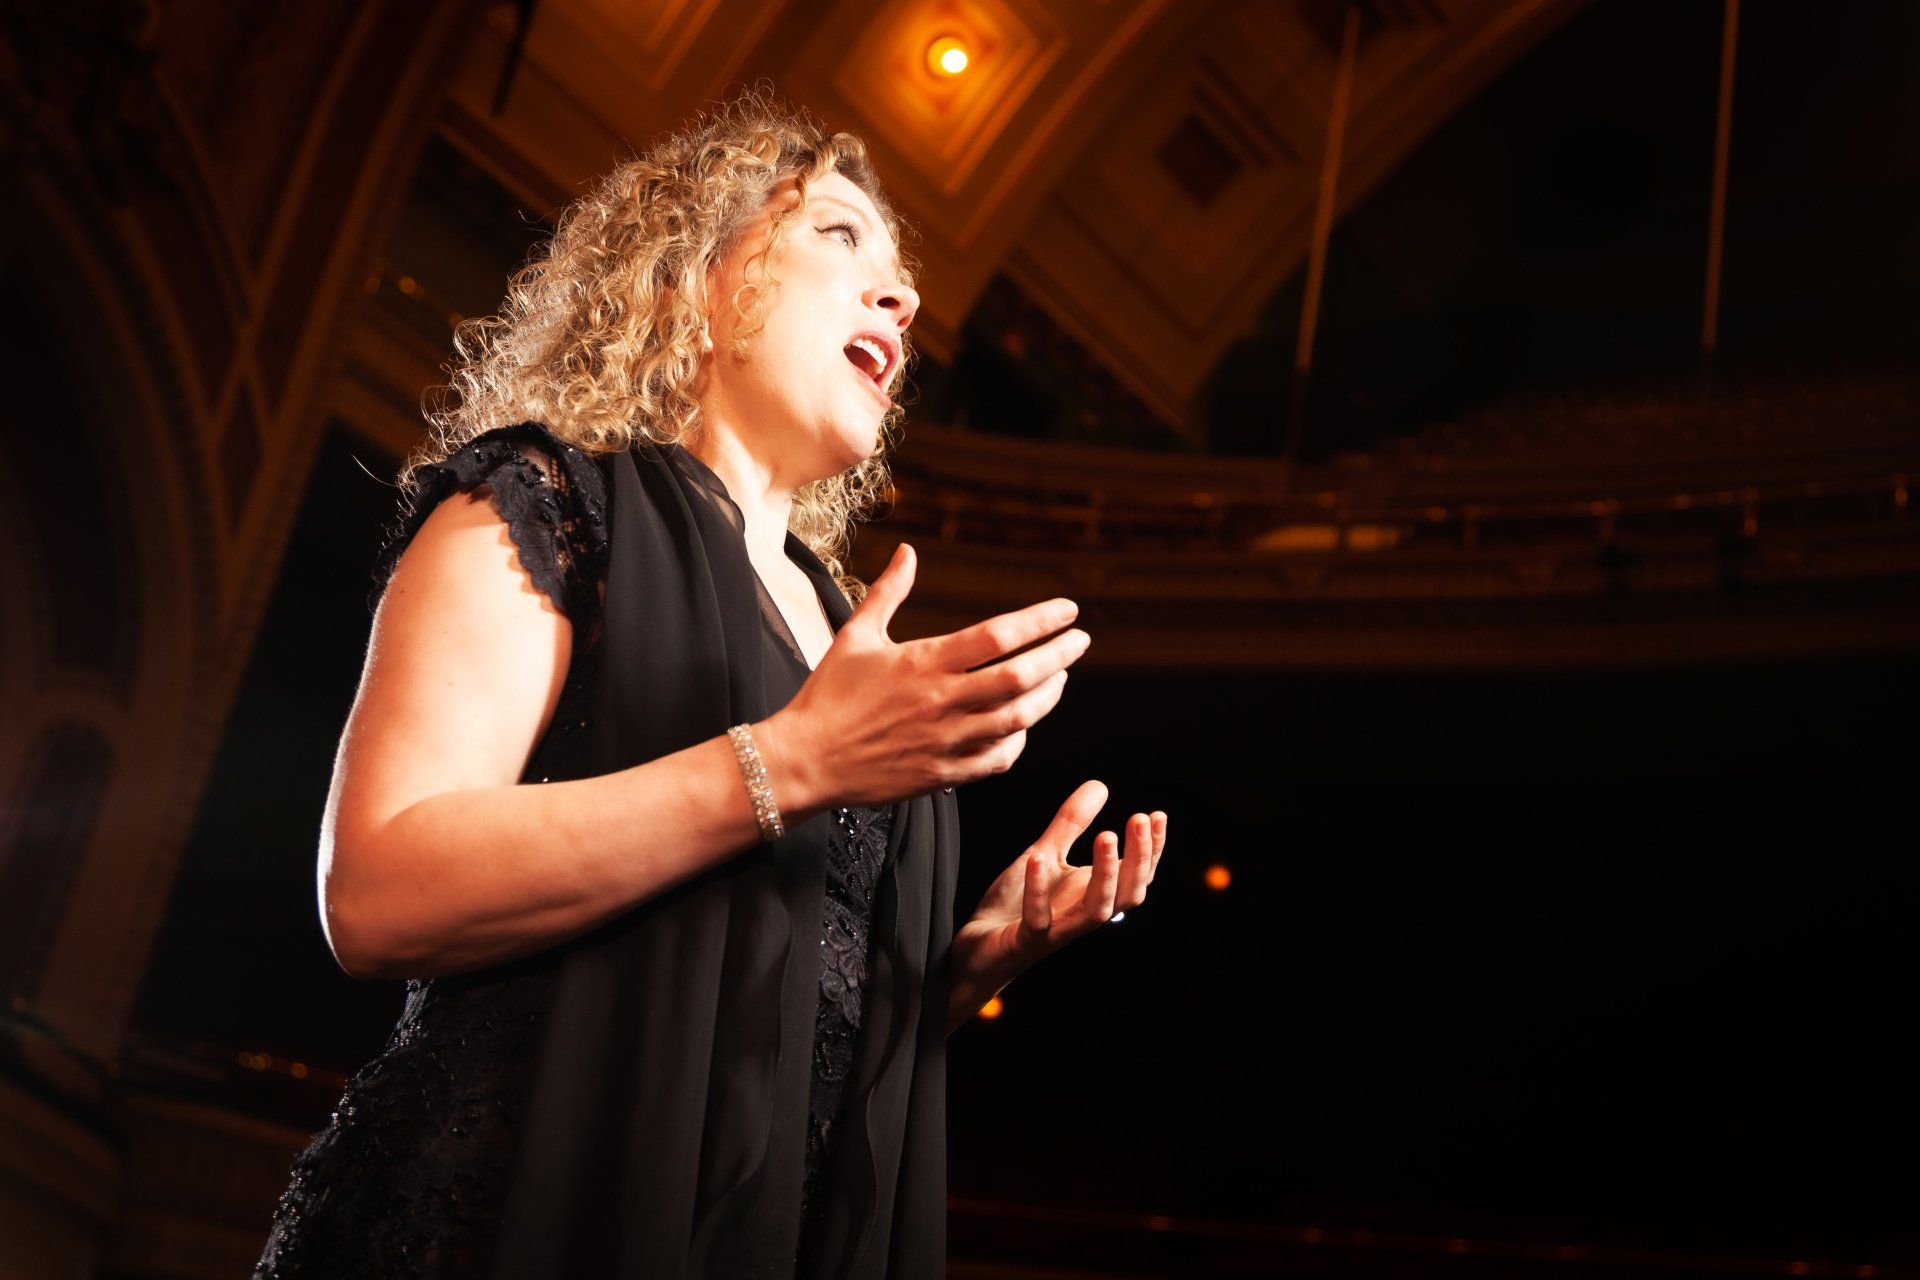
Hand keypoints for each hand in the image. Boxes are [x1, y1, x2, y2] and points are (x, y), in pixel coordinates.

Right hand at [759, 542, 1090, 810]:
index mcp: (923, 662)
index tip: (1069, 610)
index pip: (998, 635)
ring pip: (1018, 719)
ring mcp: (946, 740)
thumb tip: (908, 550)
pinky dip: (1019, 740)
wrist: (805, 761)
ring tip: (1060, 678)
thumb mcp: (856, 636)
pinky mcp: (944, 774)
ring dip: (1047, 696)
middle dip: (1059, 656)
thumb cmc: (828, 695)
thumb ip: (888, 592)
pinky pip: (998, 758)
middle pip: (1020, 676)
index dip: (1040, 620)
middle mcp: (941, 701)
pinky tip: (1024, 725)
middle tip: (1080, 641)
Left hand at [960, 780, 1168, 978]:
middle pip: (1127, 894)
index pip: (1135, 875)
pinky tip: (1038, 858)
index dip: (1151, 849)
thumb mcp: (1043, 855)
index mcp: (1091, 895)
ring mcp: (1057, 931)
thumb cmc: (1014, 906)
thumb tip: (1101, 785)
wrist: (978, 948)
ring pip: (1095, 911)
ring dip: (1105, 875)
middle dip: (1139, 858)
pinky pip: (1038, 920)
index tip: (1157, 816)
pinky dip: (1038, 892)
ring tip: (1107, 835)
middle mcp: (1081, 915)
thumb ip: (1070, 824)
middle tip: (1140, 818)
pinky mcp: (1027, 941)